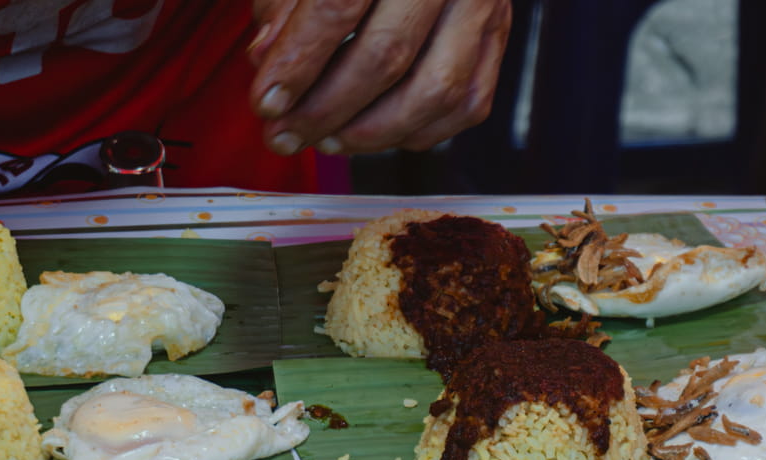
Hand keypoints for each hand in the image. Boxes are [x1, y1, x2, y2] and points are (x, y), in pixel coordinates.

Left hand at [247, 0, 510, 156]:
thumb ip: (284, 4)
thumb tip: (268, 61)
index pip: (338, 6)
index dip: (298, 63)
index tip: (268, 103)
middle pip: (386, 55)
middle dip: (325, 110)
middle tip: (286, 135)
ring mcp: (481, 4)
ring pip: (433, 91)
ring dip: (371, 133)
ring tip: (328, 139)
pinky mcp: (498, 35)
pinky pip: (465, 105)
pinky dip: (417, 133)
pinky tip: (376, 133)